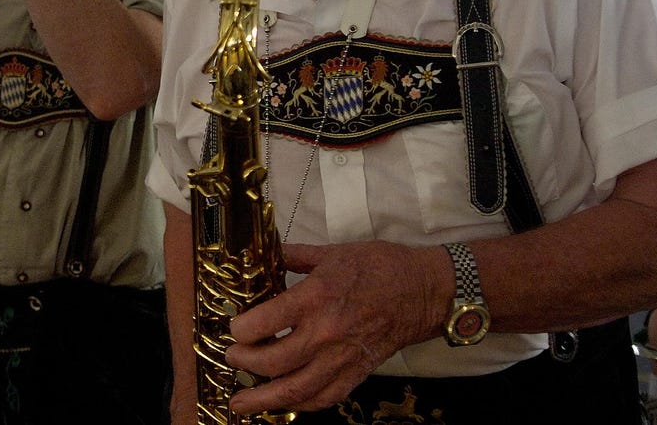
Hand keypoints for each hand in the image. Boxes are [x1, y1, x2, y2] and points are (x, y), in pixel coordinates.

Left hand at [225, 241, 449, 414]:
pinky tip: (283, 403)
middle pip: (273, 361)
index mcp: (316, 297)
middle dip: (244, 362)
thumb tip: (266, 253)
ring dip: (263, 398)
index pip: (265, 323)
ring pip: (295, 389)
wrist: (423, 290)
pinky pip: (324, 397)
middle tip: (232, 356)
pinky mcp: (357, 373)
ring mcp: (342, 357)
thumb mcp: (331, 253)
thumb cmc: (379, 267)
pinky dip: (300, 404)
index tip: (234, 328)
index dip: (240, 330)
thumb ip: (294, 256)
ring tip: (240, 402)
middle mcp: (326, 332)